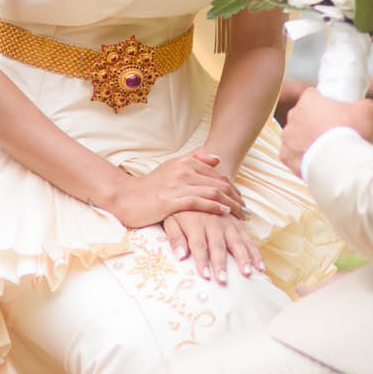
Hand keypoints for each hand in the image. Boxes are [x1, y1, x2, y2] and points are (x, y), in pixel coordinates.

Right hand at [107, 151, 244, 228]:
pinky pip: (199, 202)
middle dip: (236, 198)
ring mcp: (177, 184)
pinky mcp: (171, 200)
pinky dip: (215, 207)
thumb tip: (217, 158)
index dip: (233, 188)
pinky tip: (224, 213)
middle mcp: (183, 170)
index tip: (242, 200)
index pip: (218, 175)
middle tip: (246, 211)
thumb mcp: (171, 167)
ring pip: (213, 192)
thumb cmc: (150, 186)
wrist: (125, 198)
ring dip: (231, 204)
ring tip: (241, 214)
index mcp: (185, 162)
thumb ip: (193, 159)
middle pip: (219, 183)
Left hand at [162, 210, 262, 283]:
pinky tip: (260, 266)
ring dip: (242, 258)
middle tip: (223, 280)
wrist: (198, 186)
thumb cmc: (181, 209)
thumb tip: (179, 256)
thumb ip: (175, 237)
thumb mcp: (170, 219)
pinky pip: (248, 239)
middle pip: (218, 245)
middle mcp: (213, 223)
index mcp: (195, 223)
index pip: (198, 245)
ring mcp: (228, 223)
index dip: (201, 261)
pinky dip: (255, 252)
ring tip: (247, 273)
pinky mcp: (237, 223)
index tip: (205, 276)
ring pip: (237, 242)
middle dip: (221, 263)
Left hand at [280, 89, 372, 175]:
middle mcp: (293, 116)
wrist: (339, 162)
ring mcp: (287, 137)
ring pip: (297, 135)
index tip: (334, 111)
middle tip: (332, 131)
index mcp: (308, 100)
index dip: (324, 102)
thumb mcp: (367, 111)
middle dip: (314, 121)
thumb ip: (366, 105)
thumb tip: (369, 107)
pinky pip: (292, 154)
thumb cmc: (351, 132)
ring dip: (306, 139)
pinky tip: (315, 160)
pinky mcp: (286, 156)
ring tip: (325, 149)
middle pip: (303, 115)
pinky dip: (301, 157)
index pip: (313, 95)